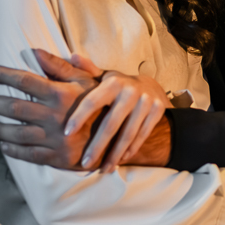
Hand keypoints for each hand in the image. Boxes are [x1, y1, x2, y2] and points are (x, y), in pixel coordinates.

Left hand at [0, 49, 99, 169]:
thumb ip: (60, 67)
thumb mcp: (85, 81)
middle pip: (14, 107)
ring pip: (16, 133)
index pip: (25, 81)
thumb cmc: (99, 104)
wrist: (117, 136)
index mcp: (61, 94)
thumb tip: (36, 52)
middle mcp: (55, 116)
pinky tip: (3, 144)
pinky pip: (28, 154)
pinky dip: (12, 150)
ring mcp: (55, 139)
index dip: (3, 75)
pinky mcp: (57, 157)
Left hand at [63, 54, 173, 173]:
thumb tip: (71, 55)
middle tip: (84, 163)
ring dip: (115, 154)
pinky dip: (130, 150)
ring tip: (103, 169)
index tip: (66, 133)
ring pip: (128, 133)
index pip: (92, 101)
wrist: (150, 87)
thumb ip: (85, 70)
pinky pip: (142, 135)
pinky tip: (119, 161)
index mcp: (113, 82)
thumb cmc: (117, 86)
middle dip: (97, 145)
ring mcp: (146, 102)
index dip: (79, 117)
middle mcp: (131, 91)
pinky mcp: (158, 111)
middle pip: (112, 123)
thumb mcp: (102, 77)